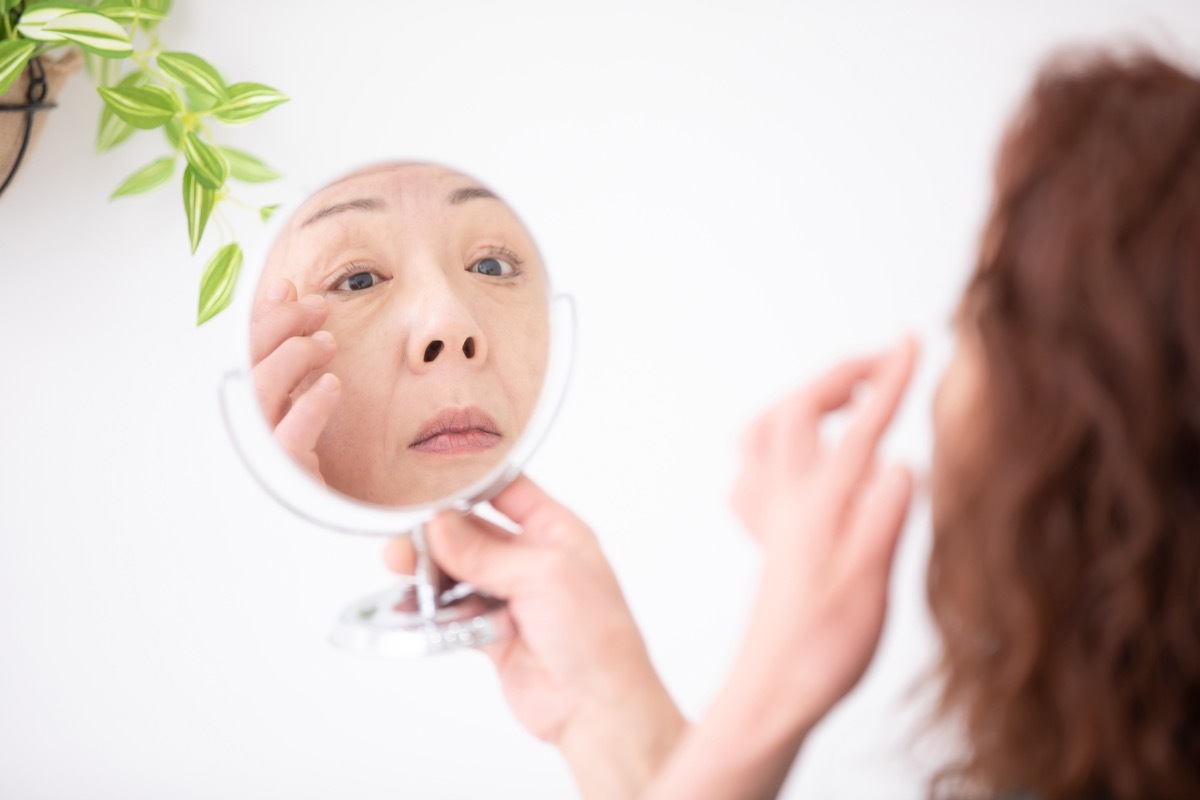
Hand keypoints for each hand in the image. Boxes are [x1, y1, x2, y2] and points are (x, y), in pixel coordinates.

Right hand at [251, 278, 339, 479]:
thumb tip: (287, 295)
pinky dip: (312, 404)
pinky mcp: (285, 476)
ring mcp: (257, 454)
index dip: (263, 317)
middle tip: (316, 309)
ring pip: (261, 392)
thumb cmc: (296, 461)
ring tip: (326, 346)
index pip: (239, 353)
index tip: (291, 290)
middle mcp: (239, 430)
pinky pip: (291, 436)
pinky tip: (332, 386)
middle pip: (245, 365)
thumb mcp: (290, 400)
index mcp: (238, 411)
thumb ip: (284, 352)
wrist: (309, 534)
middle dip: (280, 326)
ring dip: (295, 356)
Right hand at [384, 475, 686, 798]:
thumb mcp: (543, 576)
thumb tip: (438, 526)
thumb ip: (485, 552)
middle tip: (407, 536)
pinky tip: (412, 602)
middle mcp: (534, 560)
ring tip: (401, 567)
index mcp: (558, 532)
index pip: (509, 491)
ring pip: (459, 573)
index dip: (473, 483)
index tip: (431, 479)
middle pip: (475, 533)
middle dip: (439, 532)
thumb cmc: (597, 637)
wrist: (597, 707)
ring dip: (431, 571)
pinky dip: (432, 609)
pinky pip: (454, 612)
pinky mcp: (493, 633)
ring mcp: (513, 597)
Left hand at [731, 335, 916, 710]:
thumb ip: (883, 522)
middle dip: (841, 374)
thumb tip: (900, 462)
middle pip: (798, 411)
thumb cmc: (821, 650)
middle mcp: (787, 503)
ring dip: (802, 401)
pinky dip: (775, 446)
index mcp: (820, 508)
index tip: (911, 342)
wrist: (771, 692)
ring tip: (839, 396)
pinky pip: (754, 474)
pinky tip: (795, 459)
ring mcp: (771, 519)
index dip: (888, 379)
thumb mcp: (868, 588)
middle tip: (883, 361)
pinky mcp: (767, 540)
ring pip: (766, 434)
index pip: (858, 427)